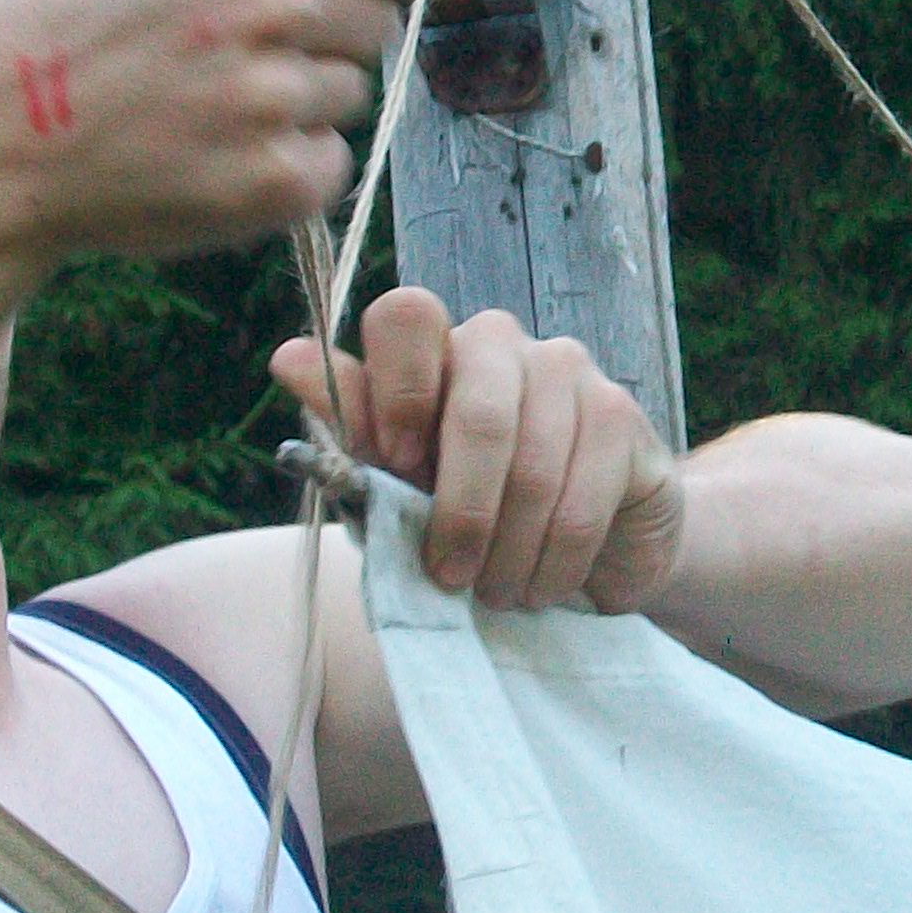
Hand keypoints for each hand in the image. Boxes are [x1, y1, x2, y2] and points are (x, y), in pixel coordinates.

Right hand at [0, 0, 431, 263]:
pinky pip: (330, 162)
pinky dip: (285, 164)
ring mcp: (270, 96)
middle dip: (324, 31)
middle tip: (225, 44)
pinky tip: (210, 149)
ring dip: (298, 98)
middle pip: (380, 18)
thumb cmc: (84, 7)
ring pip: (352, 92)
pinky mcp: (272, 180)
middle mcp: (268, 0)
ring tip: (204, 97)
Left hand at [275, 285, 686, 611]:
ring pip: (533, 464)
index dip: (397, 390)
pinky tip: (543, 586)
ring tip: (499, 595)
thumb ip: (353, 433)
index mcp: (432, 351)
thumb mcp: (398, 490)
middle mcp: (500, 343)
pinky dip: (556, 560)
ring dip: (509, 552)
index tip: (397, 468)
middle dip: (461, 511)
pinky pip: (583, 496)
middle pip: (479, 406)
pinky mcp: (622, 418)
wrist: (575, 558)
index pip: (406, 317)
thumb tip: (289, 359)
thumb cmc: (471, 518)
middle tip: (451, 577)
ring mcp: (570, 372)